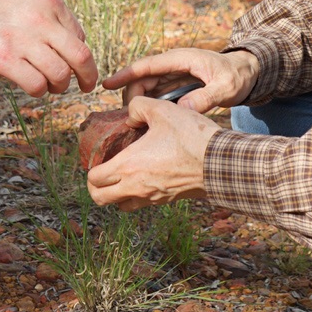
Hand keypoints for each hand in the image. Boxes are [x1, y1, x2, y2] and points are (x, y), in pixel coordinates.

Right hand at [0, 0, 97, 95]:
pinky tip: (33, 85)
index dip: (79, 54)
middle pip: (81, 57)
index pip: (80, 37)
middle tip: (87, 86)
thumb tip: (72, 38)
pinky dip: (40, 90)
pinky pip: (36, 85)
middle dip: (88, 77)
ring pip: (61, 75)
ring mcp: (24, 42)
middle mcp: (42, 21)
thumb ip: (51, 11)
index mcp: (51, 2)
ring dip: (61, 86)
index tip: (71, 61)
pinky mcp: (4, 60)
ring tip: (52, 85)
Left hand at [86, 96, 218, 209]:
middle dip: (96, 187)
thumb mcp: (162, 110)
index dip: (90, 169)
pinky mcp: (167, 200)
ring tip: (123, 174)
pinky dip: (137, 194)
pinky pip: (142, 203)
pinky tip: (147, 174)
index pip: (93, 180)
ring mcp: (152, 197)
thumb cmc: (190, 136)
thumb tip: (131, 115)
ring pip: (121, 205)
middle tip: (103, 171)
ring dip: (116, 193)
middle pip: (101, 199)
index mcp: (128, 166)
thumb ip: (139, 107)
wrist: (220, 162)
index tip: (96, 158)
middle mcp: (135, 187)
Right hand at [102, 47, 260, 113]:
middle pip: (142, 80)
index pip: (146, 66)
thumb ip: (206, 98)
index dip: (125, 75)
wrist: (249, 72)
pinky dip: (150, 108)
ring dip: (139, 105)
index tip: (106, 84)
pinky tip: (148, 124)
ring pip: (147, 90)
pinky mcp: (177, 86)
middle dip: (131, 98)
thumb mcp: (226, 87)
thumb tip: (182, 110)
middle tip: (129, 122)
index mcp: (181, 59)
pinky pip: (157, 97)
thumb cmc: (238, 76)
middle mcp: (173, 65)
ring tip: (135, 126)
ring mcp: (174, 76)